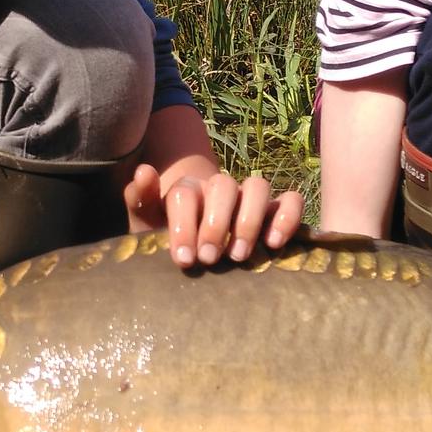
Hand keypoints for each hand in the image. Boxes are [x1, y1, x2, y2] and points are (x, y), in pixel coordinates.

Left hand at [124, 162, 303, 266]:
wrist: (197, 245)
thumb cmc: (168, 234)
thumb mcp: (147, 222)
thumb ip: (140, 199)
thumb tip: (143, 172)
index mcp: (188, 189)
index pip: (186, 194)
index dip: (184, 225)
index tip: (184, 259)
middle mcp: (220, 188)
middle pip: (223, 186)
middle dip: (215, 224)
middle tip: (209, 258)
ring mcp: (249, 197)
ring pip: (258, 187)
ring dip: (248, 221)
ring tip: (238, 256)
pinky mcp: (274, 210)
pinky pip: (291, 201)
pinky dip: (287, 217)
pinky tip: (274, 243)